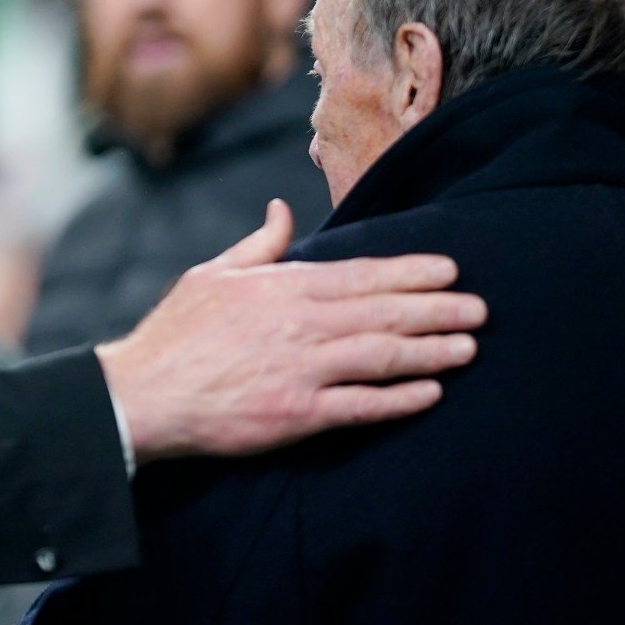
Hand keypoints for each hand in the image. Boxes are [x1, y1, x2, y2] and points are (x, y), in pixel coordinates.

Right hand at [95, 199, 483, 462]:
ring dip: (431, 350)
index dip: (410, 272)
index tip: (449, 269)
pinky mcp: (298, 414)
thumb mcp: (212, 275)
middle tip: (480, 307)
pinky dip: (400, 399)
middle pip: (384, 313)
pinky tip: (432, 392)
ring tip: (469, 345)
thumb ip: (259, 246)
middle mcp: (301, 325)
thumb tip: (282, 210)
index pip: (361, 274)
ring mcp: (303, 370)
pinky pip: (362, 406)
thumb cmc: (176, 334)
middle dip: (438, 309)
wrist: (144, 394)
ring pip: (383, 355)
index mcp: (283, 287)